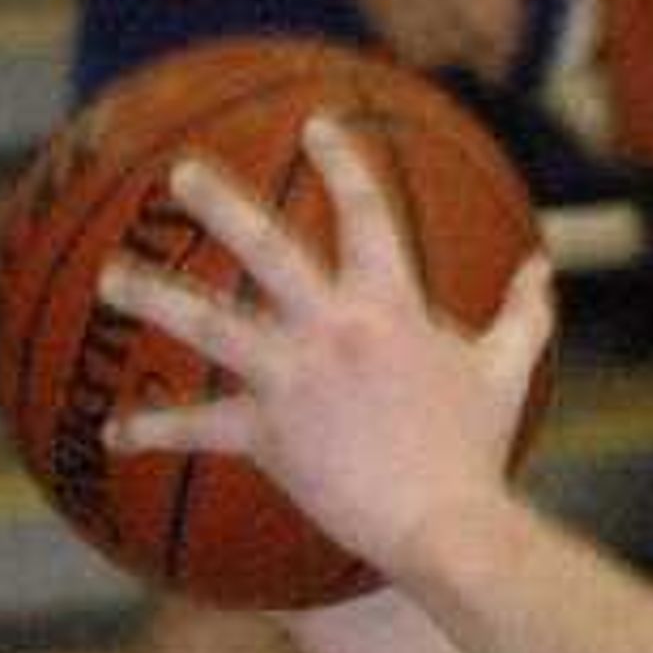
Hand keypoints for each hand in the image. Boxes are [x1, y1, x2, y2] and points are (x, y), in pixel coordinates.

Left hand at [100, 107, 553, 581]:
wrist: (446, 525)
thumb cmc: (478, 452)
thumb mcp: (508, 372)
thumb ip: (524, 315)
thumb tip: (542, 269)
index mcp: (390, 305)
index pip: (364, 211)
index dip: (341, 160)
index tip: (315, 127)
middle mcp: (332, 329)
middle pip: (264, 246)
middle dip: (218, 202)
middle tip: (178, 174)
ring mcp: (293, 379)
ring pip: (208, 324)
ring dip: (152, 294)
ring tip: (110, 276)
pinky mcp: (266, 434)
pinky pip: (196, 429)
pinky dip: (152, 429)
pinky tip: (112, 432)